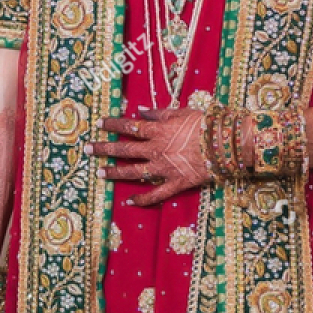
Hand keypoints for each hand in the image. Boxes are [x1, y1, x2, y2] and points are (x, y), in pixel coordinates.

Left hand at [91, 107, 209, 205]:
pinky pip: (156, 194)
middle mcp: (155, 150)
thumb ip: (160, 113)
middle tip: (87, 149)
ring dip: (115, 173)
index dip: (113, 124)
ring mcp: (164, 169)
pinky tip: (130, 201)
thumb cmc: (205, 125)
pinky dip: (143, 199)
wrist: (224, 146)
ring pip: (134, 172)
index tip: (99, 124)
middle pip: (125, 149)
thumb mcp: (181, 112)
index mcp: (157, 130)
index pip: (129, 126)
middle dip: (104, 149)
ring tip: (99, 173)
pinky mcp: (175, 183)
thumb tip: (141, 111)